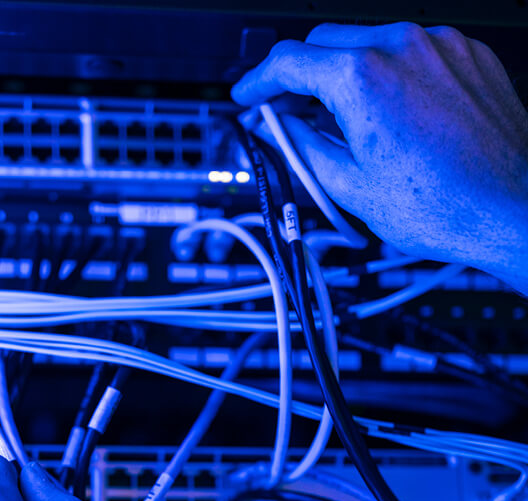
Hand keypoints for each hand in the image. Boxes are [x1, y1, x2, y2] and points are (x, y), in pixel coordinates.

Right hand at [232, 22, 527, 289]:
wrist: (511, 209)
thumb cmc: (443, 205)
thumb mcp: (348, 185)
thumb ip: (301, 147)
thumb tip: (278, 129)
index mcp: (363, 78)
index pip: (287, 61)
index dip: (257, 81)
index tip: (248, 96)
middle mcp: (403, 47)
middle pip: (324, 42)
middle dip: (296, 75)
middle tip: (283, 111)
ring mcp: (440, 46)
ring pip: (367, 42)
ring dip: (340, 73)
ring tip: (337, 121)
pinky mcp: (467, 56)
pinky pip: (410, 51)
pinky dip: (384, 73)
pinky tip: (383, 113)